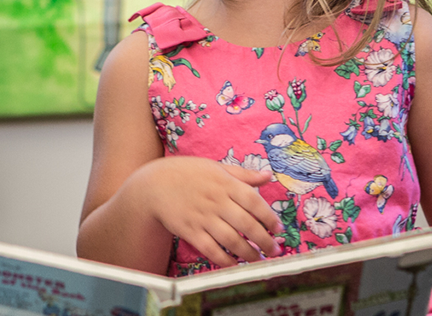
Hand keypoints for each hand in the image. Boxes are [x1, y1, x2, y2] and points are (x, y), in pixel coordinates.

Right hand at [123, 156, 281, 266]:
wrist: (153, 185)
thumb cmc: (187, 174)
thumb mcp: (215, 167)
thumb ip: (243, 173)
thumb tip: (268, 176)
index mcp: (224, 183)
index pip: (254, 201)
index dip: (269, 217)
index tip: (278, 228)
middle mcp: (216, 201)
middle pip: (246, 224)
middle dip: (264, 240)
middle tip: (274, 249)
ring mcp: (202, 217)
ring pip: (231, 240)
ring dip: (249, 253)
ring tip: (259, 259)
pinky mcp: (190, 231)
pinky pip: (211, 250)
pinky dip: (225, 260)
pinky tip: (235, 264)